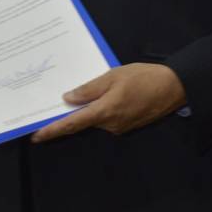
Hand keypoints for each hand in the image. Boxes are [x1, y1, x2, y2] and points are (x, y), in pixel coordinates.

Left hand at [30, 63, 185, 142]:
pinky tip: (104, 97)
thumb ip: (89, 89)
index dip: (53, 131)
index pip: (72, 124)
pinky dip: (101, 110)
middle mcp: (110, 125)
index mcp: (104, 112)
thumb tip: (68, 99)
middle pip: (83, 122)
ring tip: (82, 94)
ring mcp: (120, 127)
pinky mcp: (128, 125)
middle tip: (54, 104)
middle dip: (70, 115)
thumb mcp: (113, 76)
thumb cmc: (143, 78)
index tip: (36, 135)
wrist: (174, 87)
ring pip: (96, 119)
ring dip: (88, 110)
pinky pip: (108, 118)